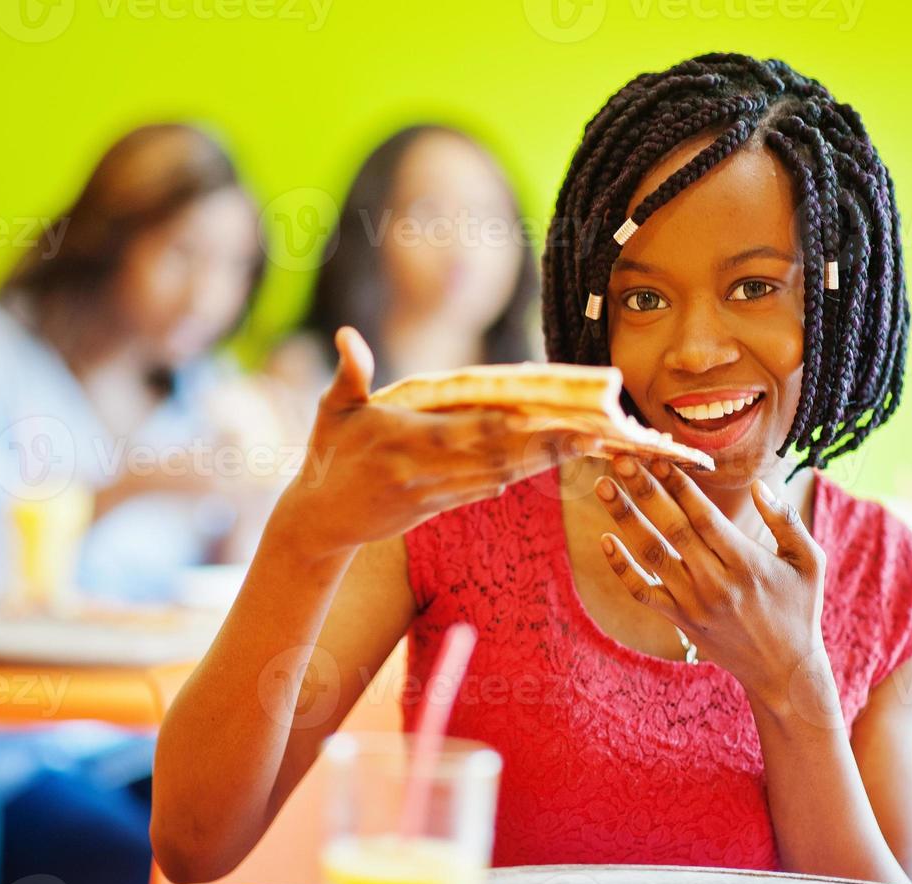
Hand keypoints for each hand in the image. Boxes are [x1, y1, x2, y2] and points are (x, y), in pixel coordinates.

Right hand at [275, 327, 597, 556]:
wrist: (319, 520)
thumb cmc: (328, 454)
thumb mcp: (331, 410)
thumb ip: (349, 374)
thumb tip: (346, 334)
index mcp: (403, 439)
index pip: (467, 429)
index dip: (512, 424)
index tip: (548, 411)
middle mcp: (423, 469)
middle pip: (496, 454)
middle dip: (545, 443)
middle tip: (592, 430)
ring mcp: (433, 492)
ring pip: (498, 474)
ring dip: (542, 461)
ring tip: (585, 444)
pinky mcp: (437, 507)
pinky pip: (484, 489)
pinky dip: (517, 475)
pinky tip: (548, 462)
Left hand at [594, 456, 828, 707]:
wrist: (783, 671)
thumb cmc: (799, 609)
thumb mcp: (809, 563)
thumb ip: (786, 521)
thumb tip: (760, 485)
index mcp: (748, 563)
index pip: (704, 516)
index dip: (679, 485)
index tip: (659, 457)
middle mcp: (716, 582)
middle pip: (672, 529)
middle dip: (645, 492)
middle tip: (622, 461)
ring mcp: (693, 603)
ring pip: (651, 555)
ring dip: (625, 519)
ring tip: (604, 488)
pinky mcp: (678, 620)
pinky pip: (641, 591)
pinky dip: (621, 567)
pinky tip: (606, 540)